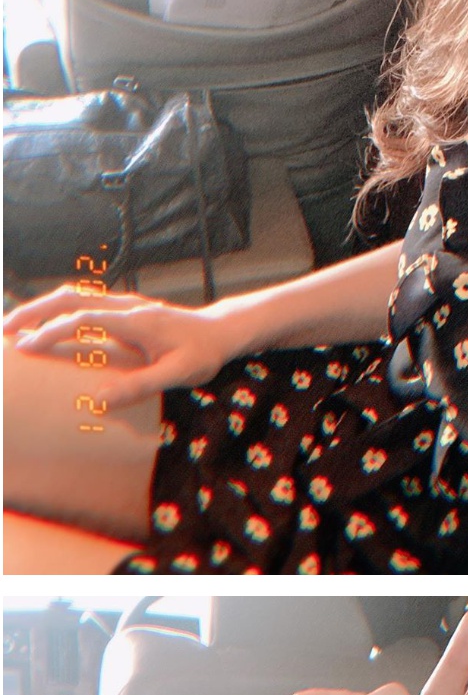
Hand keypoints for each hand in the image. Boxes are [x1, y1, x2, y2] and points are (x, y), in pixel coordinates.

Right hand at [3, 284, 233, 400]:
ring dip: (44, 307)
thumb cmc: (201, 354)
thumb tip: (98, 400)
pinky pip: (85, 302)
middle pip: (71, 297)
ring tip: (17, 326)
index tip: (25, 347)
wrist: (220, 331)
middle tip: (6, 329)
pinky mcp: (124, 309)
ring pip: (76, 295)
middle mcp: (125, 305)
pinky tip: (48, 325)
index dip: (52, 331)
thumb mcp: (176, 374)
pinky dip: (59, 309)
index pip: (83, 319)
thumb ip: (139, 386)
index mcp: (134, 320)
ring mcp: (124, 304)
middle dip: (35, 310)